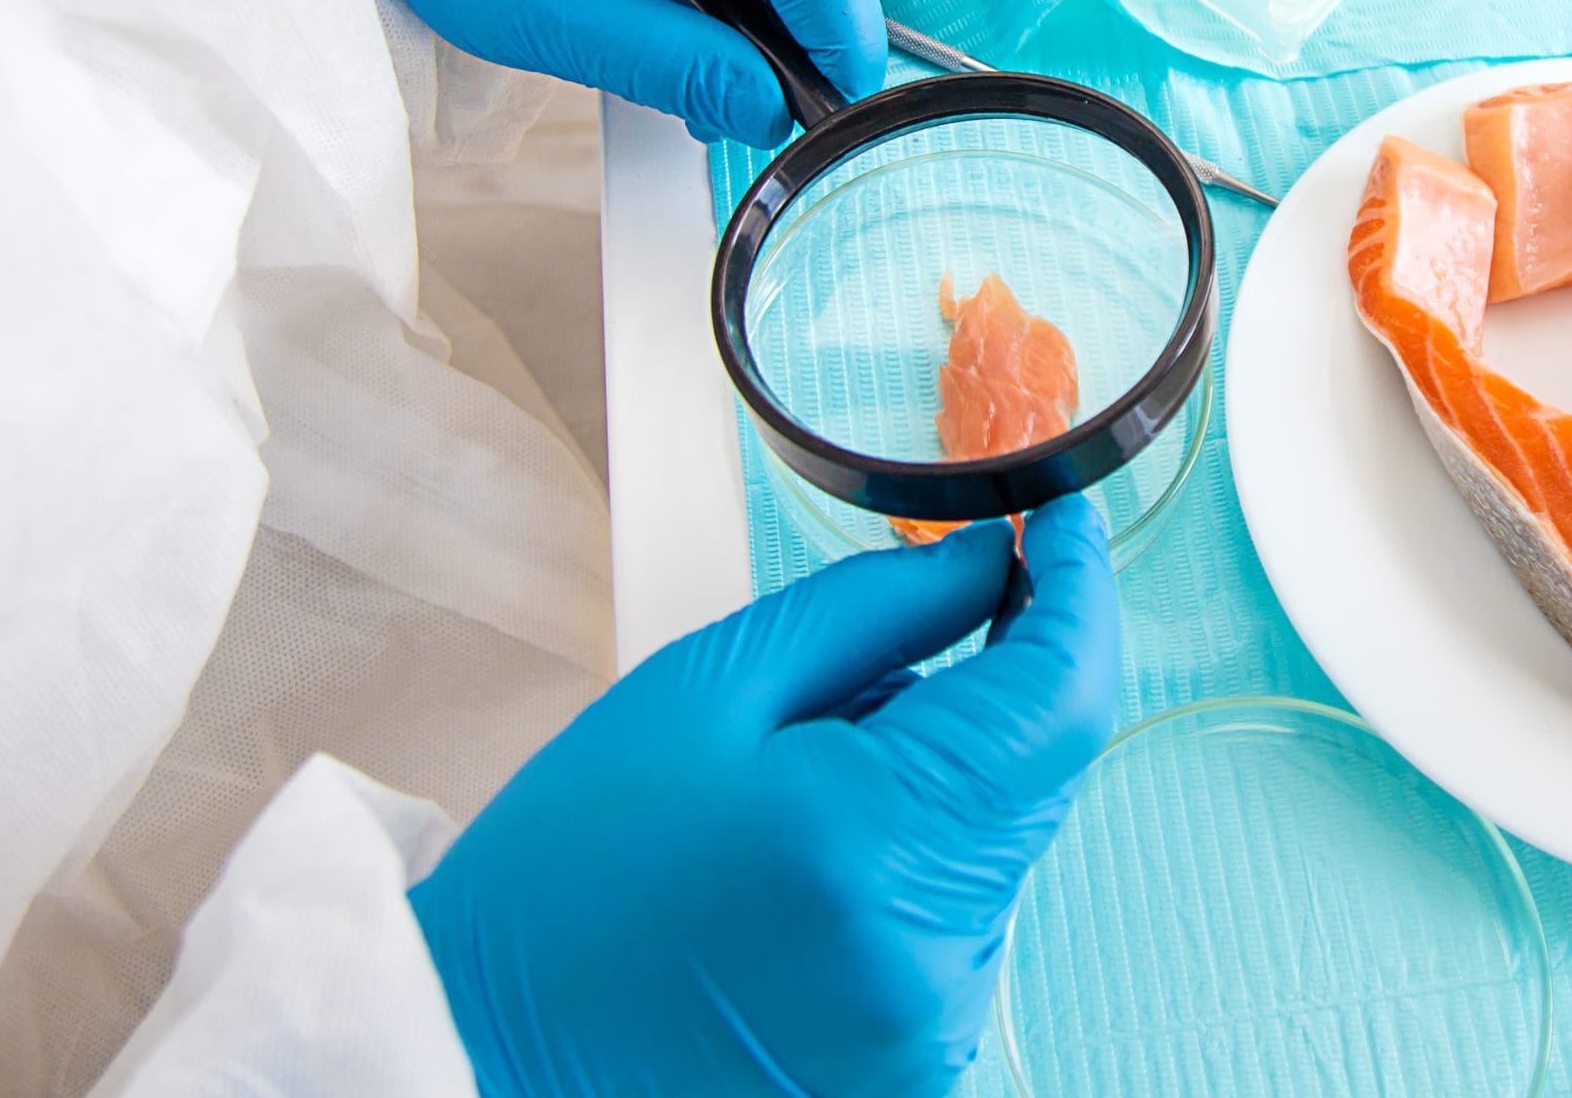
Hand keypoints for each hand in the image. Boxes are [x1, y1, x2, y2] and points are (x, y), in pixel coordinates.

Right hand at [408, 498, 1119, 1096]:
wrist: (489, 1053)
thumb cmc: (569, 881)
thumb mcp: (706, 692)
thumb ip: (875, 611)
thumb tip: (993, 562)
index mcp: (873, 838)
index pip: (1063, 693)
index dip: (1082, 591)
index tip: (1069, 526)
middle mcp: (930, 949)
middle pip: (1042, 766)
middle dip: (990, 686)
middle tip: (876, 665)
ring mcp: (934, 1021)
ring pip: (1003, 840)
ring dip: (943, 784)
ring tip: (800, 797)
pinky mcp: (922, 1063)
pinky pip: (965, 919)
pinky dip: (918, 864)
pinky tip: (815, 866)